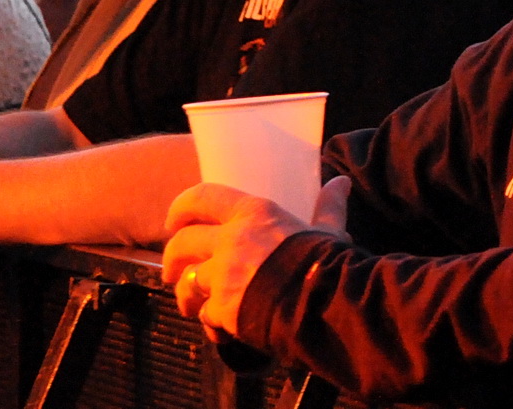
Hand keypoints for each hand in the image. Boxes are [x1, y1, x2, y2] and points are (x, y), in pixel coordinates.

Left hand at [161, 176, 351, 339]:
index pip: (201, 198)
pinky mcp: (222, 308)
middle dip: (172, 259)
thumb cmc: (326, 261)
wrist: (324, 303)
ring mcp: (222, 275)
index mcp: (253, 214)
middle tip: (173, 271)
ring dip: (186, 295)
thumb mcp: (327, 229)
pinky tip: (220, 329)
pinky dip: (210, 323)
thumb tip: (340, 182)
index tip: (173, 221)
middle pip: (182, 243)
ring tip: (192, 305)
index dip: (180, 207)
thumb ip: (328, 206)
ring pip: (186, 283)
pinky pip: (205, 316)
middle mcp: (230, 239)